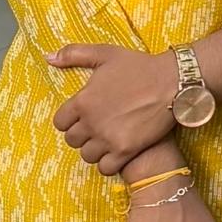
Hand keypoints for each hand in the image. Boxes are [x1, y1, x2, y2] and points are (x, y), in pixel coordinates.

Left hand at [50, 42, 178, 174]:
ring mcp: (108, 138)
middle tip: (97, 128)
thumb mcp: (105, 53)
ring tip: (107, 141)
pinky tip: (117, 153)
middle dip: (82, 136)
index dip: (69, 121)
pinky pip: (105, 168)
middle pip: (72, 141)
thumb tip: (49, 58)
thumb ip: (74, 54)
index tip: (82, 118)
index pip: (60, 123)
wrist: (172, 82)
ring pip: (87, 156)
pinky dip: (109, 164)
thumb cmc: (139, 66)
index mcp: (82, 101)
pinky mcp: (125, 150)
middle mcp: (91, 122)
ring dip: (95, 150)